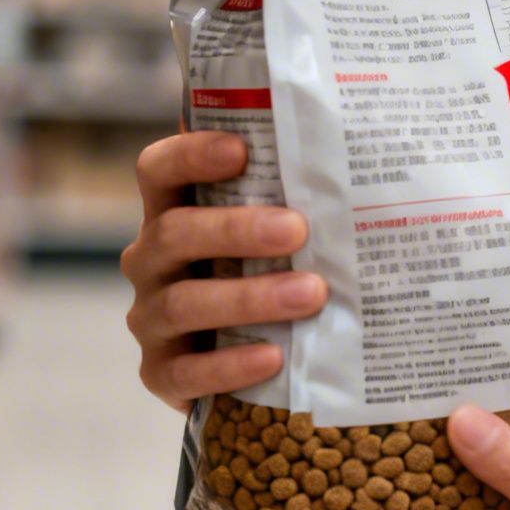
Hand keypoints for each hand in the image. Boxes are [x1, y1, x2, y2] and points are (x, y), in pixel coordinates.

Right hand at [121, 132, 326, 411]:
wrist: (256, 366)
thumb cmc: (273, 272)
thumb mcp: (277, 232)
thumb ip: (292, 192)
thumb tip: (358, 136)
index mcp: (173, 212)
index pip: (160, 170)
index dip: (190, 155)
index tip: (240, 149)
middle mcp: (151, 260)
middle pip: (173, 233)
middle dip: (235, 229)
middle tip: (298, 230)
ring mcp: (151, 319)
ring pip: (182, 303)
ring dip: (248, 297)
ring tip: (310, 295)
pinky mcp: (161, 373)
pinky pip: (186, 372)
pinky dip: (230, 365)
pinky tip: (274, 356)